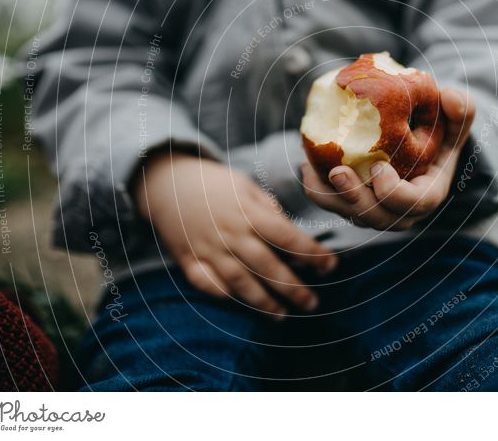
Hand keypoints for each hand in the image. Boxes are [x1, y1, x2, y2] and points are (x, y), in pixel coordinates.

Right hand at [133, 153, 337, 318]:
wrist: (167, 182)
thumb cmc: (214, 183)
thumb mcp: (245, 186)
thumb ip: (268, 208)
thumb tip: (288, 229)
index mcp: (249, 213)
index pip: (287, 237)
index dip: (311, 254)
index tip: (330, 266)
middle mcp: (231, 234)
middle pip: (267, 266)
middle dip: (292, 288)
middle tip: (312, 304)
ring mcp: (208, 249)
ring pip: (239, 282)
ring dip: (262, 302)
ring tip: (282, 316)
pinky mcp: (188, 260)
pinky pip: (207, 285)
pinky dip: (223, 295)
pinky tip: (240, 304)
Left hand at [302, 88, 474, 229]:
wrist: (415, 140)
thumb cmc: (437, 131)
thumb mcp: (455, 121)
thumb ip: (461, 110)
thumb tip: (449, 97)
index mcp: (428, 194)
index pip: (415, 204)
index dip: (395, 193)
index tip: (379, 168)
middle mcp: (401, 211)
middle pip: (377, 217)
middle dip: (355, 199)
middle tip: (338, 172)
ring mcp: (375, 210)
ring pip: (350, 213)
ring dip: (330, 196)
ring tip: (314, 169)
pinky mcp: (354, 204)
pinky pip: (332, 203)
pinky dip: (318, 189)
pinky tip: (307, 165)